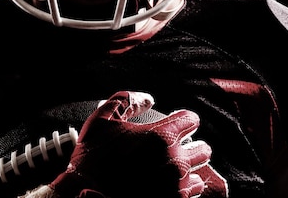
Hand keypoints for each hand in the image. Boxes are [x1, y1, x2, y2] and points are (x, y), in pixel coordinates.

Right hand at [48, 91, 227, 197]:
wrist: (83, 195)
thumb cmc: (92, 158)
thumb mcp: (102, 119)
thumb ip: (127, 101)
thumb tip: (148, 99)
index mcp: (161, 136)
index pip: (192, 119)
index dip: (183, 120)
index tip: (175, 125)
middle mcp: (175, 161)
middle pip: (203, 149)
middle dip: (192, 147)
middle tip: (175, 150)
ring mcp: (176, 186)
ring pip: (198, 174)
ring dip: (188, 171)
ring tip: (171, 171)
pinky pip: (191, 194)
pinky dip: (183, 189)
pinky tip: (168, 186)